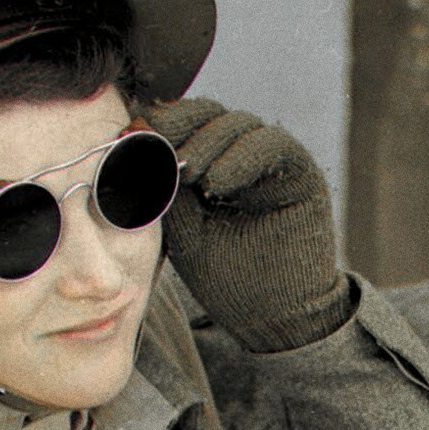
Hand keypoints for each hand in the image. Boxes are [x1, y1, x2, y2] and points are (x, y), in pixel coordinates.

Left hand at [145, 98, 352, 352]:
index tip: (129, 134)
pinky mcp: (299, 172)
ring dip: (207, 143)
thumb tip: (133, 149)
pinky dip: (242, 156)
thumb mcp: (182, 229)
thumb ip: (165, 190)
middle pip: (209, 114)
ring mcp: (272, 161)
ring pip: (238, 124)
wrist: (271, 315)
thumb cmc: (227, 275)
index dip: (157, 123)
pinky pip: (272, 145)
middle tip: (154, 145)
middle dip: (178, 125)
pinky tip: (216, 182)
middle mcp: (242, 154)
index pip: (184, 123)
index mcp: (211, 163)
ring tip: (188, 173)